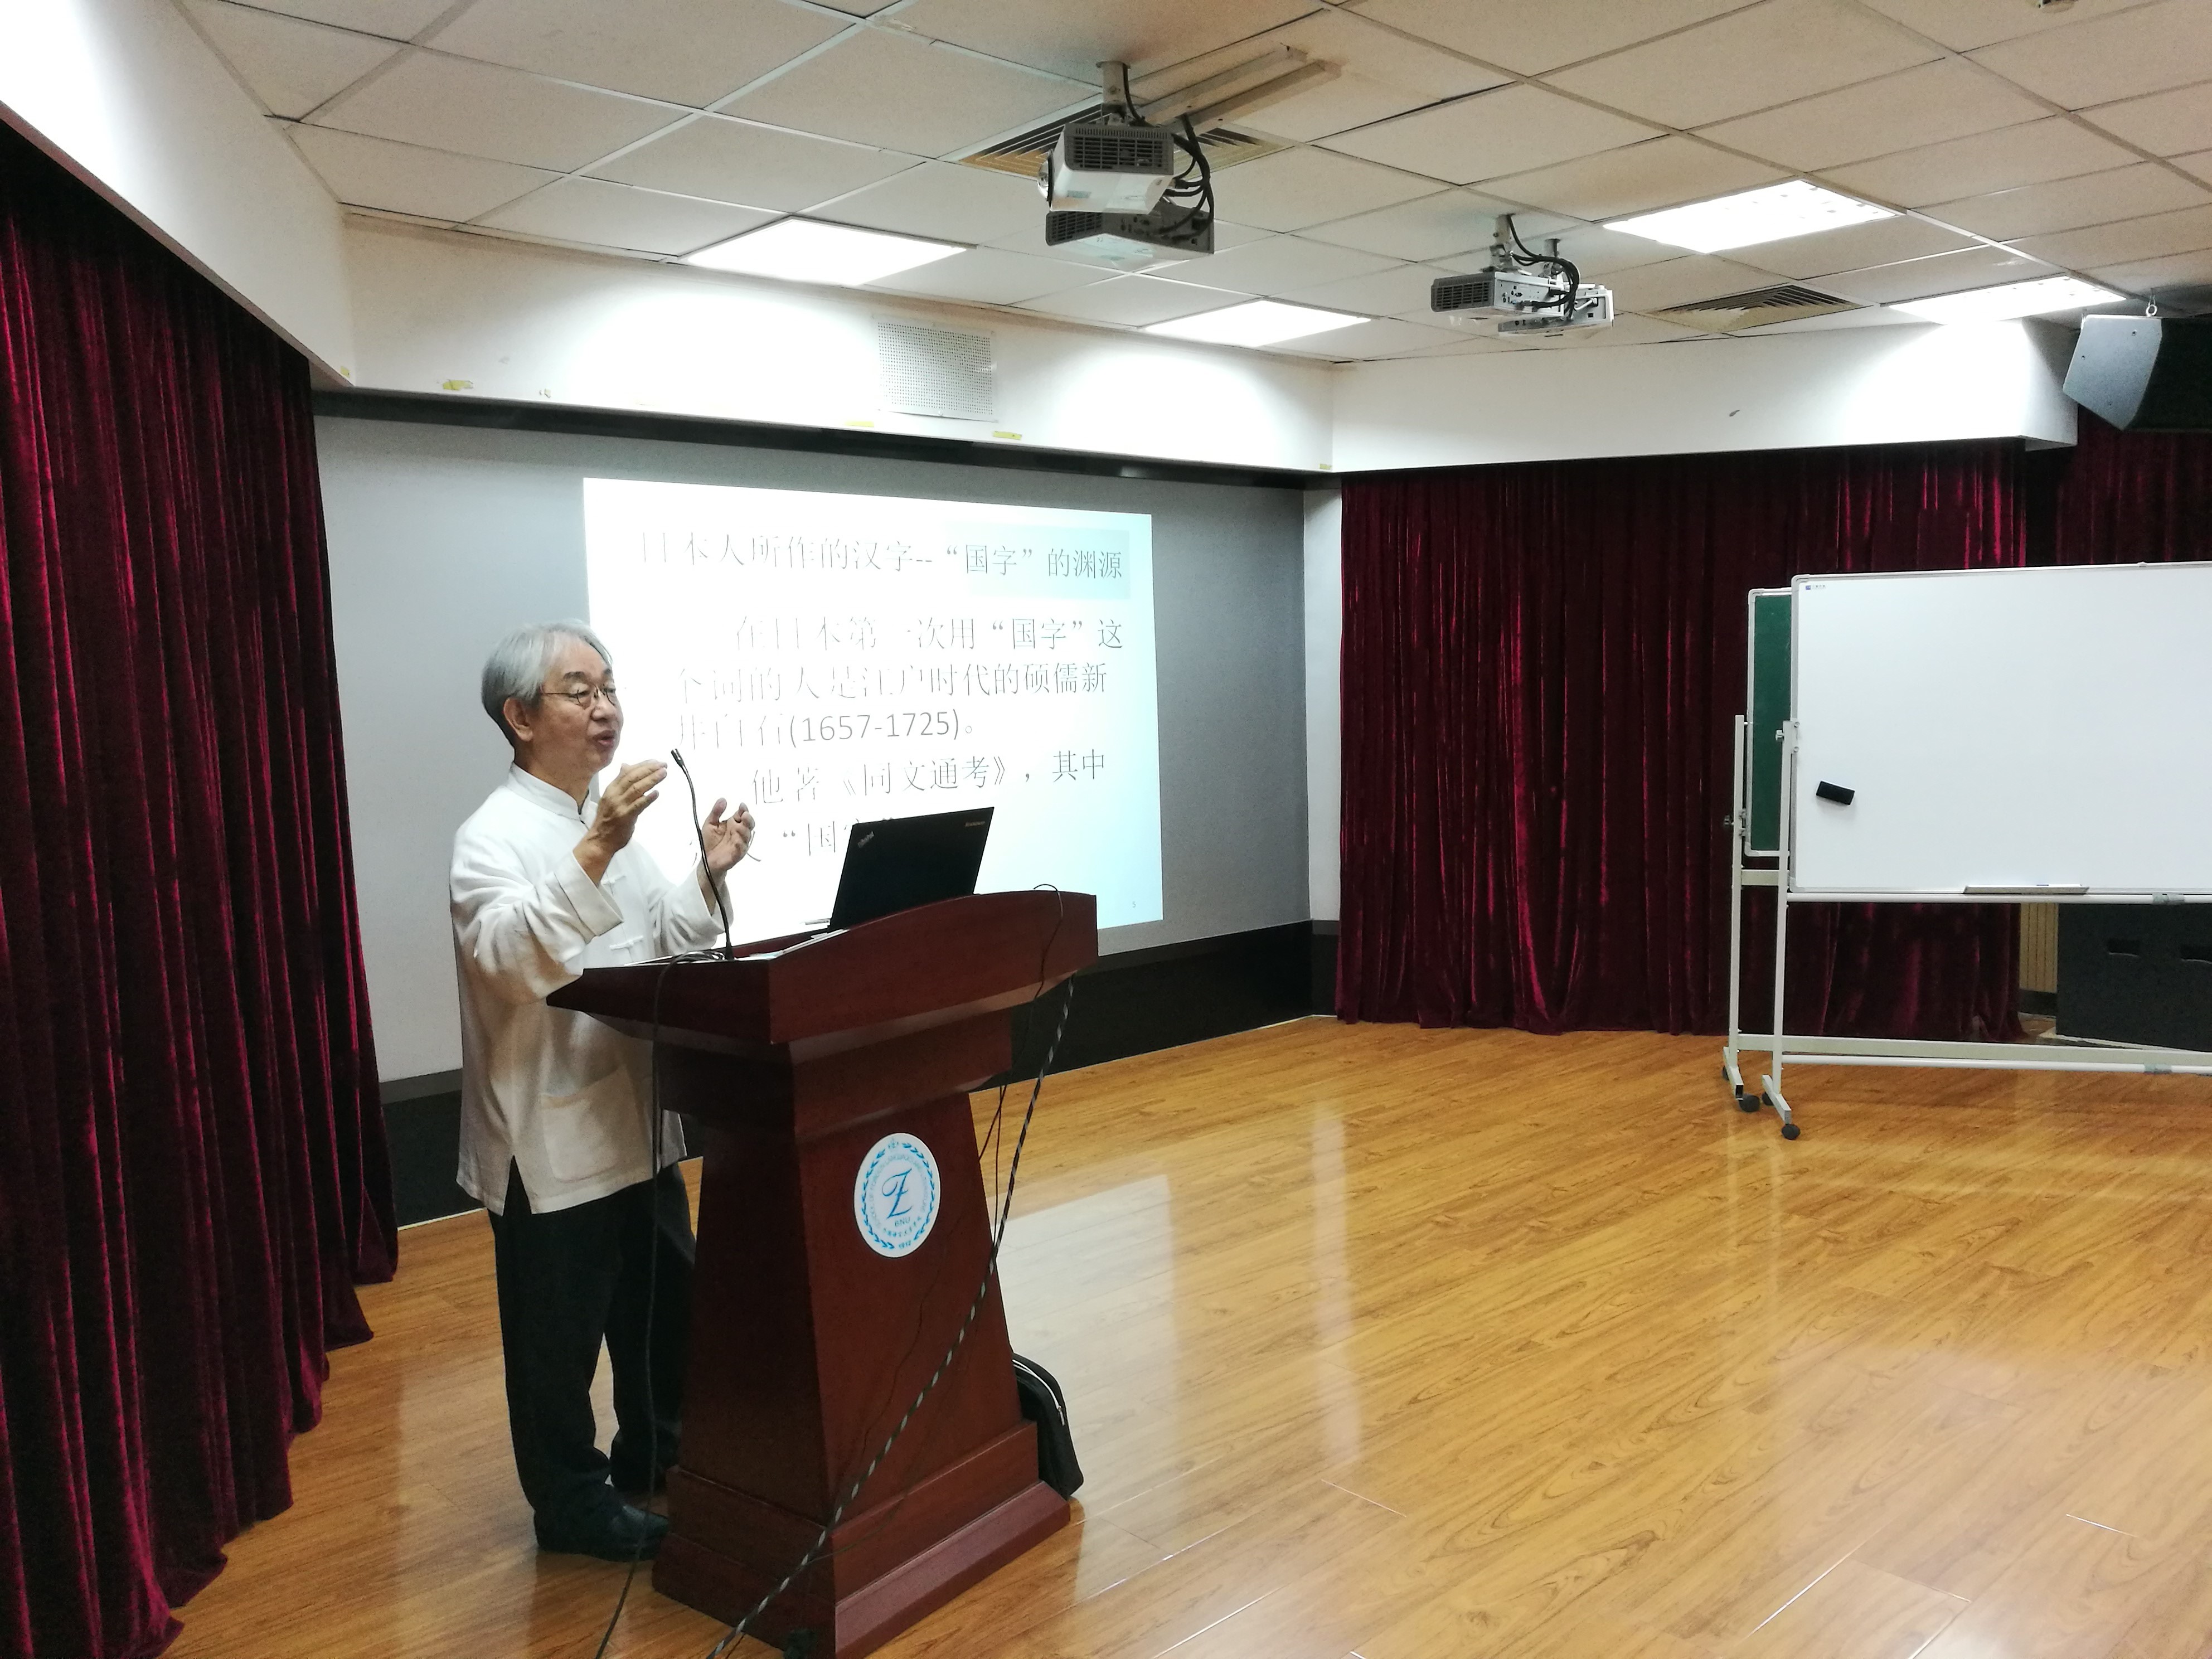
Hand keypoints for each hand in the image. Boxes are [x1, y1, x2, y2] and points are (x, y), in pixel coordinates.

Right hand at [574, 761, 662, 884]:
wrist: (600, 839)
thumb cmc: (607, 819)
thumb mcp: (611, 797)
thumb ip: (620, 782)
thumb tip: (626, 765)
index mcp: (611, 789)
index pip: (627, 772)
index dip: (642, 765)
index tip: (655, 761)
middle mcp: (614, 795)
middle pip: (633, 778)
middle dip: (649, 769)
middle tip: (663, 765)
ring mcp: (620, 806)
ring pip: (636, 789)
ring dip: (651, 780)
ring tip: (663, 774)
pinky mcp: (625, 817)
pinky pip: (638, 805)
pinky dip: (648, 798)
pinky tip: (656, 793)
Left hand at [701, 798, 753, 876]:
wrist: (706, 861)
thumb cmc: (710, 843)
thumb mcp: (710, 823)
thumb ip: (716, 812)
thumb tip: (722, 800)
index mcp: (733, 824)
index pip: (742, 814)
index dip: (743, 809)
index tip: (742, 805)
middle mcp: (738, 832)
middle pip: (748, 824)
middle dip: (748, 819)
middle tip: (745, 815)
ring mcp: (739, 843)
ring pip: (747, 836)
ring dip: (744, 831)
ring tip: (739, 827)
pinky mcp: (737, 854)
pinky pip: (741, 849)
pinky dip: (740, 845)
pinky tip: (737, 841)